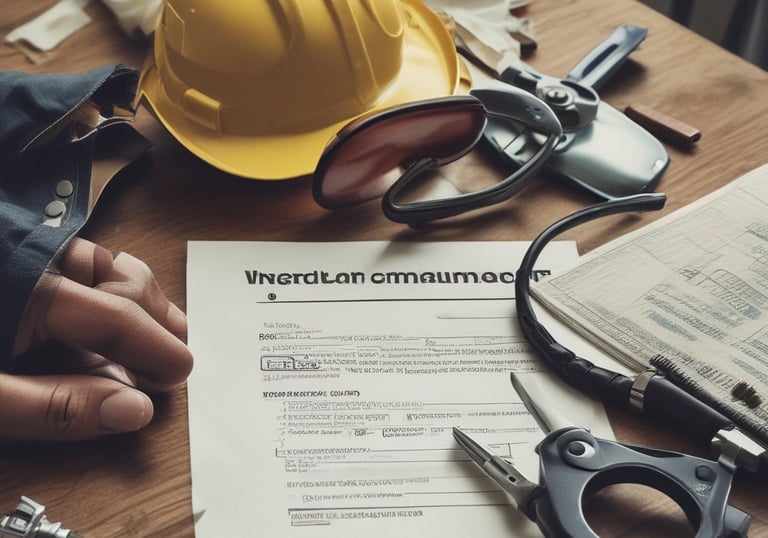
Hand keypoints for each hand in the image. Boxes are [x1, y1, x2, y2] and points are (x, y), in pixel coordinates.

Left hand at [6, 238, 192, 440]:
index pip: (117, 316)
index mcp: (26, 291)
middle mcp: (35, 261)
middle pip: (124, 280)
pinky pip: (84, 264)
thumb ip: (52, 407)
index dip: (156, 349)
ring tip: (152, 335)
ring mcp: (32, 256)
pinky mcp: (26, 262)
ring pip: (109, 264)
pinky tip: (114, 317)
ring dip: (139, 300)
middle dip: (158, 321)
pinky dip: (110, 289)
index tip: (178, 375)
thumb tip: (134, 411)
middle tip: (172, 360)